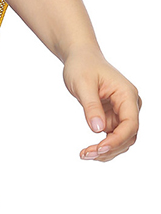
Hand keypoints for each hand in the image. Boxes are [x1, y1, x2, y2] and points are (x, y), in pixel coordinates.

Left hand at [62, 47, 141, 162]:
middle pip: (128, 135)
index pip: (131, 124)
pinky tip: (89, 152)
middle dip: (110, 148)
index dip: (117, 139)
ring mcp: (122, 113)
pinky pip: (113, 137)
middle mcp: (129, 105)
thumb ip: (91, 106)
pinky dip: (103, 146)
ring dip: (106, 151)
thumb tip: (98, 130)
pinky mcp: (114, 117)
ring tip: (85, 155)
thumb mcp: (82, 84)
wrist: (81, 58)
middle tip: (86, 154)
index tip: (99, 148)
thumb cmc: (82, 66)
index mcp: (126, 94)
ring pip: (122, 140)